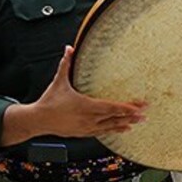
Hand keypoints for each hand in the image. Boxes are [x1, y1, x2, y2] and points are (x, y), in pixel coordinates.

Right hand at [1, 46, 145, 145]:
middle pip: (113, 118)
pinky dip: (113, 131)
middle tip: (145, 115)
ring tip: (138, 123)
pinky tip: (122, 129)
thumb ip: (65, 64)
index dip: (126, 108)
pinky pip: (101, 133)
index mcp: (85, 105)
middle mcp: (88, 118)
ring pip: (109, 127)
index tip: (138, 107)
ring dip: (124, 124)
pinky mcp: (82, 133)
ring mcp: (85, 127)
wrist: (36, 120)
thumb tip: (69, 48)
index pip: (110, 107)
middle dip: (130, 116)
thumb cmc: (48, 101)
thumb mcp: (58, 82)